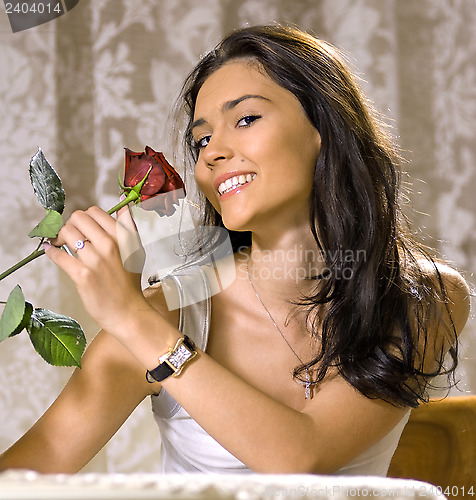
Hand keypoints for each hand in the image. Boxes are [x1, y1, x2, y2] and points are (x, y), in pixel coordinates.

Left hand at [44, 206, 147, 335]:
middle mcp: (110, 245)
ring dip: (59, 237)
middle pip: (78, 219)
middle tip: (69, 236)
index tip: (82, 227)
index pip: (95, 212)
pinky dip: (51, 251)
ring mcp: (95, 260)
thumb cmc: (129, 281)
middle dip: (71, 225)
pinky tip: (51, 251)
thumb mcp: (136, 249)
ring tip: (60, 244)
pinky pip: (59, 255)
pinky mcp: (82, 275)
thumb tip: (122, 204)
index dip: (85, 218)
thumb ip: (128, 226)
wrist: (127, 311)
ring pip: (67, 233)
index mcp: (123, 236)